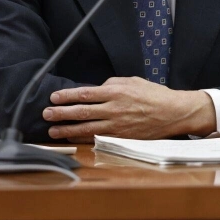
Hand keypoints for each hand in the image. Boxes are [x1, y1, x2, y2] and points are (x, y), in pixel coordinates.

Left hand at [43, 77, 216, 142]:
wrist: (173, 113)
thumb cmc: (154, 95)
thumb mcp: (133, 81)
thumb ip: (112, 84)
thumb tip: (96, 89)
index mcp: (116, 92)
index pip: (85, 93)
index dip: (67, 96)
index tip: (54, 97)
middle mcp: (114, 109)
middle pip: (82, 112)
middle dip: (61, 113)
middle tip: (45, 114)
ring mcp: (117, 125)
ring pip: (86, 128)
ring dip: (67, 130)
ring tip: (52, 130)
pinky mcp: (121, 137)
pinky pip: (97, 137)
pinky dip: (83, 138)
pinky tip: (72, 138)